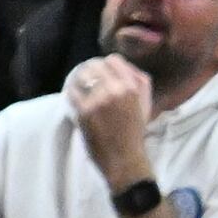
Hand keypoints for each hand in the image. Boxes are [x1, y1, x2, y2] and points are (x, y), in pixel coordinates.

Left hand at [64, 55, 154, 176]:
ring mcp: (98, 100)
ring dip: (79, 79)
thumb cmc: (135, 132)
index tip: (102, 71)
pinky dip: (71, 92)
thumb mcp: (145, 105)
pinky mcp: (84, 111)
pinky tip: (74, 96)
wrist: (124, 158)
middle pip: (94, 65)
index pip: (113, 60)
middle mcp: (115, 91)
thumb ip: (141, 83)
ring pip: (81, 76)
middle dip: (90, 70)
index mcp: (132, 88)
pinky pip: (72, 92)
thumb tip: (128, 66)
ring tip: (79, 85)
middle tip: (87, 77)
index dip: (106, 64)